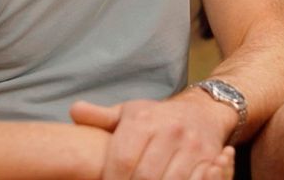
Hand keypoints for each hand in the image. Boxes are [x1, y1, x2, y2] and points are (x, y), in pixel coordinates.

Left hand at [70, 94, 234, 179]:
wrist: (202, 111)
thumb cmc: (157, 117)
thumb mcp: (129, 113)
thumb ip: (101, 117)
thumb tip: (74, 111)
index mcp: (144, 120)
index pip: (122, 161)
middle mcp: (170, 131)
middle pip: (145, 176)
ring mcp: (192, 147)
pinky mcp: (210, 159)